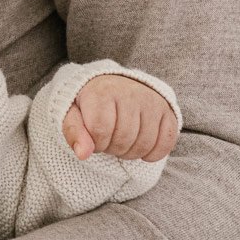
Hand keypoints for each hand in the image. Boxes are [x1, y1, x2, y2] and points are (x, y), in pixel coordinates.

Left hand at [62, 74, 178, 161]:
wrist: (115, 85)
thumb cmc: (92, 104)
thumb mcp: (73, 114)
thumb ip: (73, 132)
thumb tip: (83, 154)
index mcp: (101, 92)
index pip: (100, 131)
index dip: (96, 143)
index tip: (94, 138)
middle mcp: (129, 92)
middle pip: (123, 139)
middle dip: (113, 149)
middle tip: (109, 141)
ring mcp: (150, 100)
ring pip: (144, 144)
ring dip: (131, 153)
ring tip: (122, 143)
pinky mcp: (166, 110)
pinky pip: (166, 141)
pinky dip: (153, 153)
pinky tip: (142, 149)